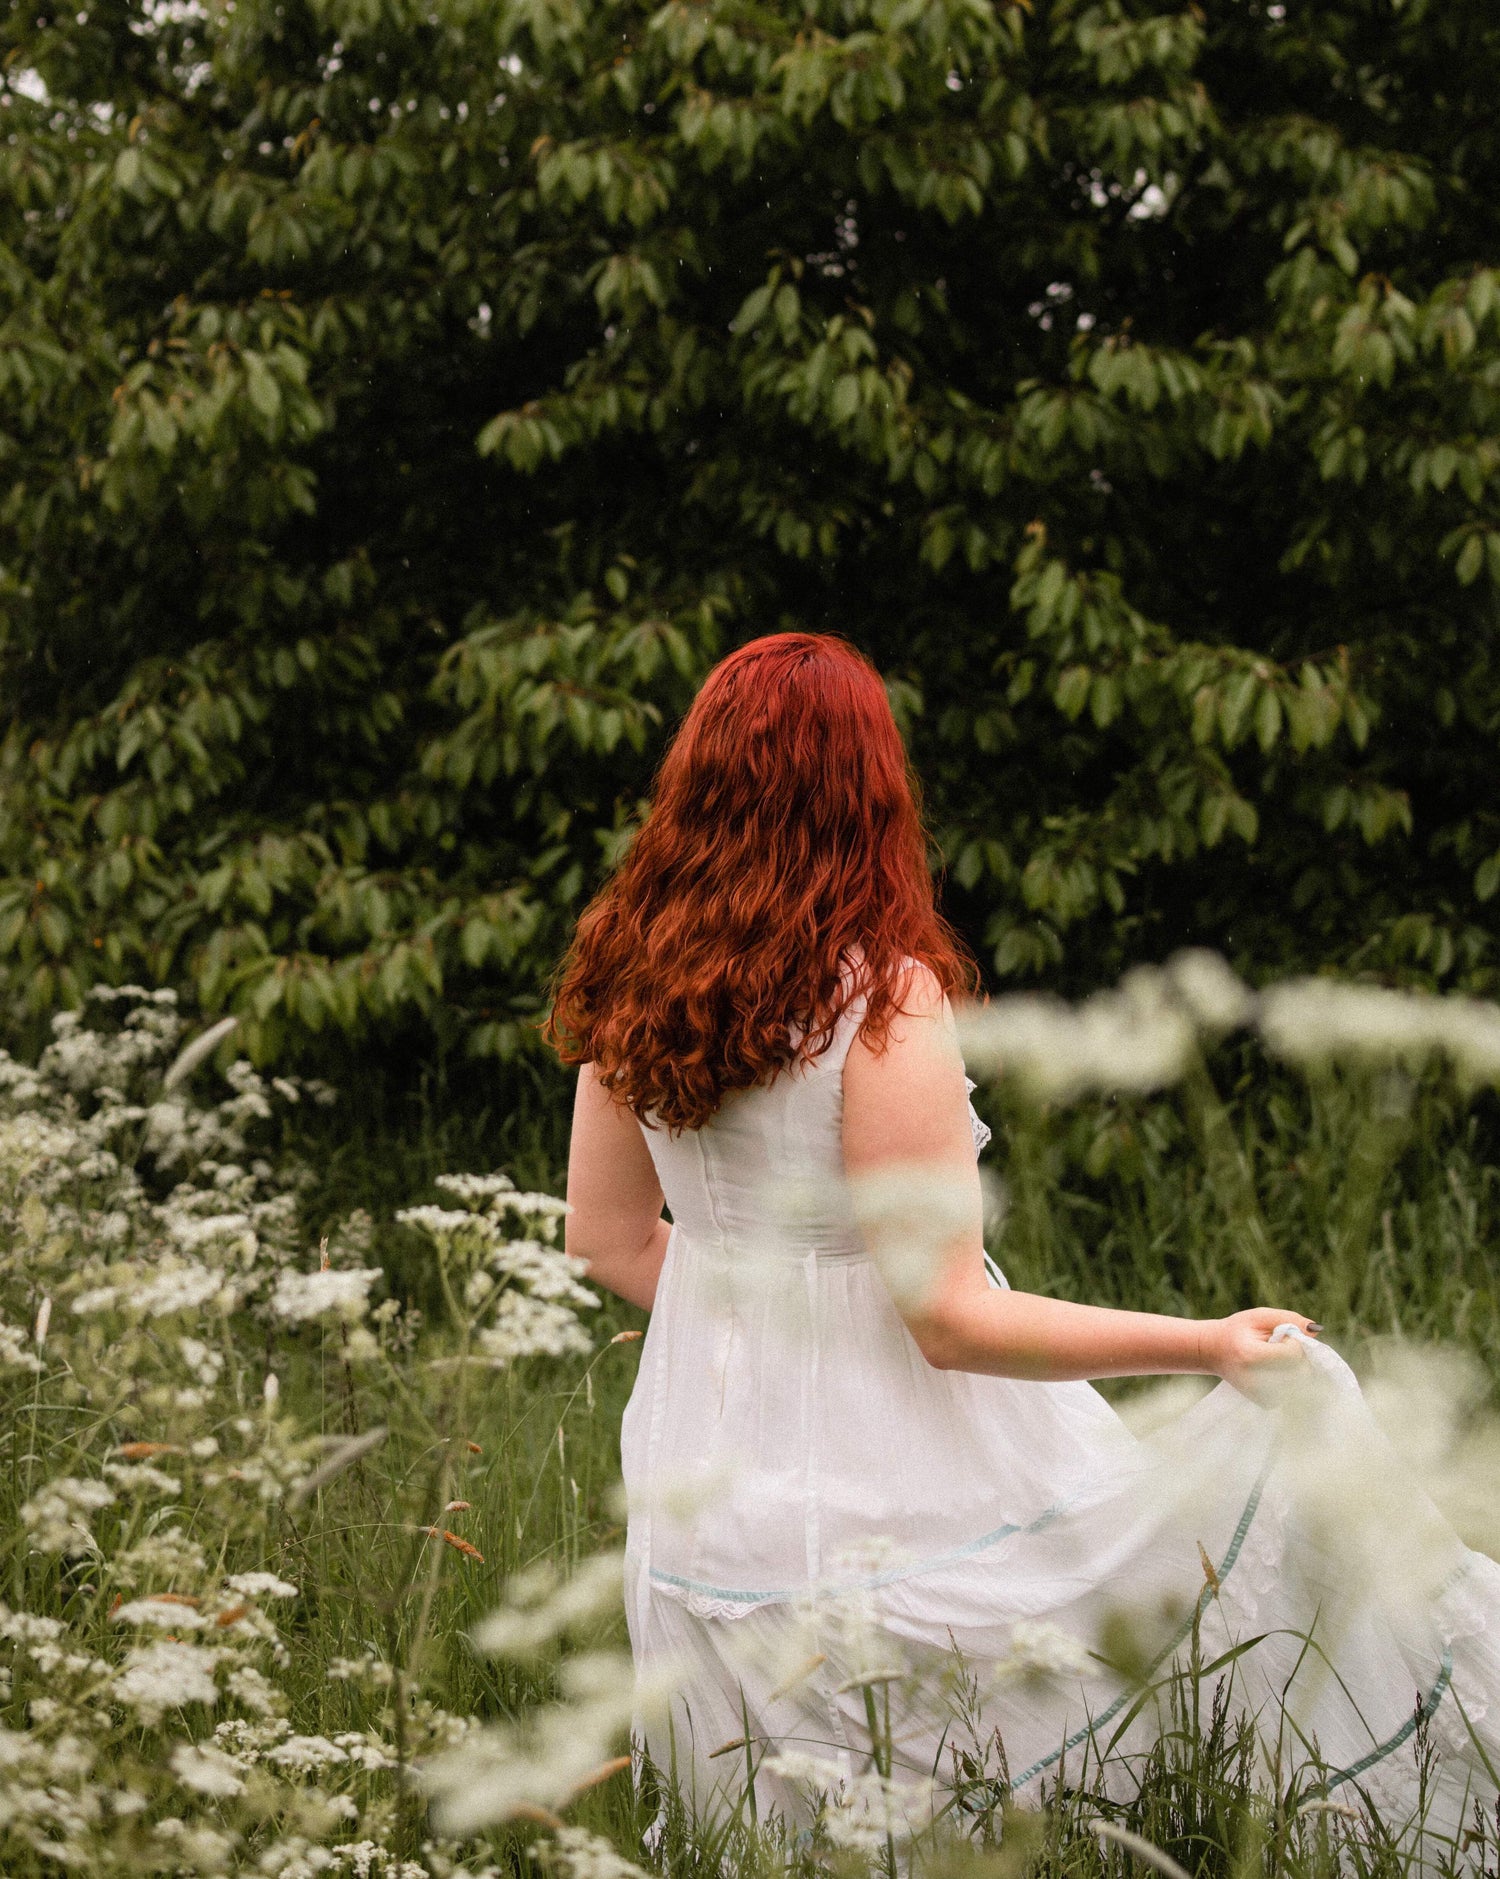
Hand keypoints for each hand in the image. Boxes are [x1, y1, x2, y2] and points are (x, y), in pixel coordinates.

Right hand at [1202, 1308, 1321, 1402]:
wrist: (1212, 1352)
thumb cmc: (1237, 1331)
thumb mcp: (1259, 1317)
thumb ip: (1289, 1319)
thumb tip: (1316, 1331)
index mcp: (1252, 1357)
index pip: (1293, 1353)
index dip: (1293, 1341)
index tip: (1279, 1336)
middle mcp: (1258, 1382)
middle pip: (1301, 1370)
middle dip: (1298, 1355)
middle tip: (1277, 1347)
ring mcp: (1263, 1396)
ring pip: (1301, 1381)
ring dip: (1296, 1367)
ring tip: (1274, 1358)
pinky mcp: (1268, 1403)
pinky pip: (1295, 1389)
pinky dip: (1290, 1377)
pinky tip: (1273, 1370)